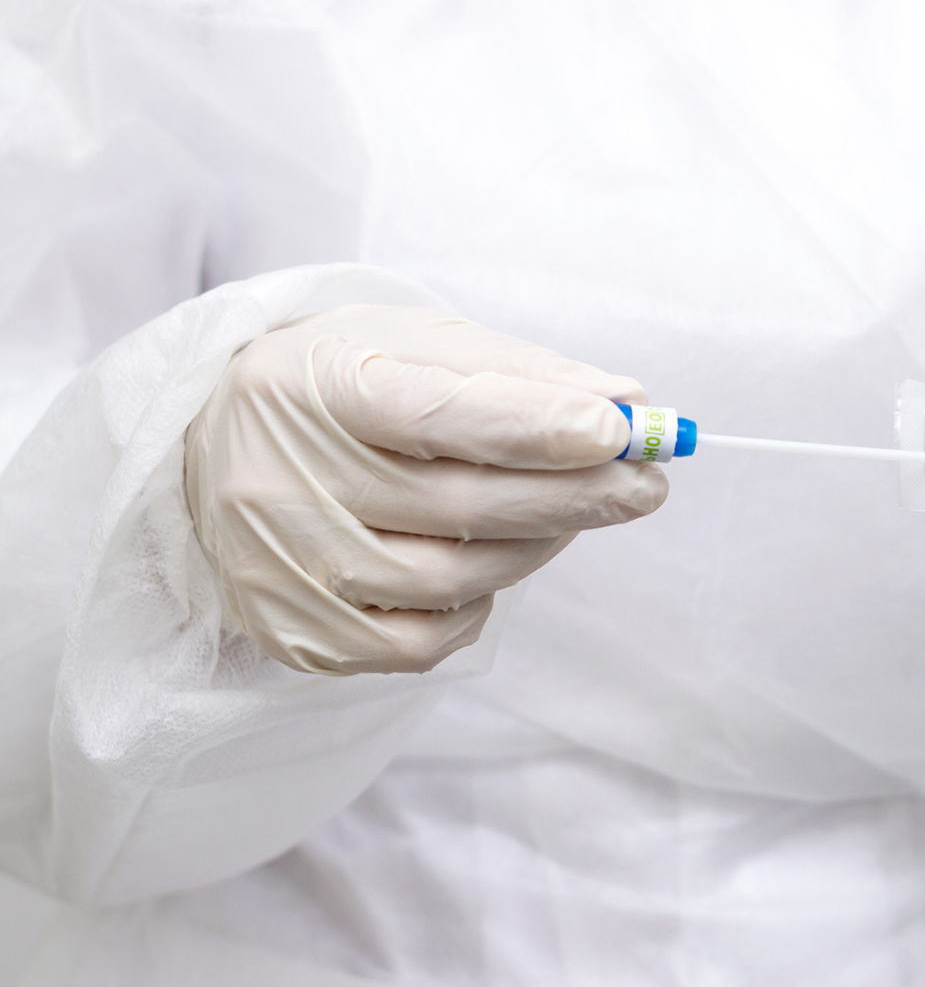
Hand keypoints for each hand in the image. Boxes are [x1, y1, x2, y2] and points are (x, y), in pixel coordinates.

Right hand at [184, 305, 665, 673]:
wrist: (214, 443)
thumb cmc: (340, 385)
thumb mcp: (418, 346)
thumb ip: (523, 375)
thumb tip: (627, 402)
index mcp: (315, 386)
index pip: (436, 413)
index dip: (535, 427)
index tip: (618, 432)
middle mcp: (282, 479)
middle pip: (458, 505)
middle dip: (573, 495)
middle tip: (647, 483)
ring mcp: (281, 566)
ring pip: (451, 579)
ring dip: (536, 548)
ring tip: (571, 513)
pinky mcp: (294, 631)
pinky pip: (420, 641)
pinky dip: (478, 605)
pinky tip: (491, 564)